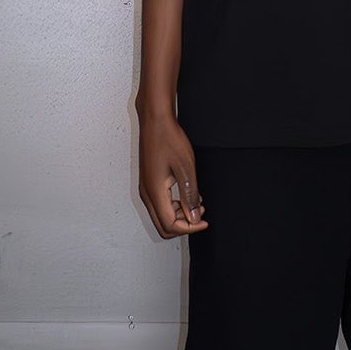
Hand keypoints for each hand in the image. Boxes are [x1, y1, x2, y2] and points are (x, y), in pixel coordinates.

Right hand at [138, 113, 207, 238]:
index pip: (170, 224)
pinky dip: (174, 206)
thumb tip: (193, 217)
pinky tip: (186, 194)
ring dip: (179, 215)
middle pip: (163, 226)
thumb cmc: (169, 139)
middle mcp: (146, 194)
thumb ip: (189, 196)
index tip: (204, 221)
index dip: (189, 227)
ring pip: (161, 217)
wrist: (156, 122)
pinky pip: (160, 205)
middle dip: (183, 225)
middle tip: (199, 212)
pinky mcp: (148, 183)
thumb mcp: (186, 169)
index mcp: (154, 192)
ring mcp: (146, 189)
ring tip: (196, 201)